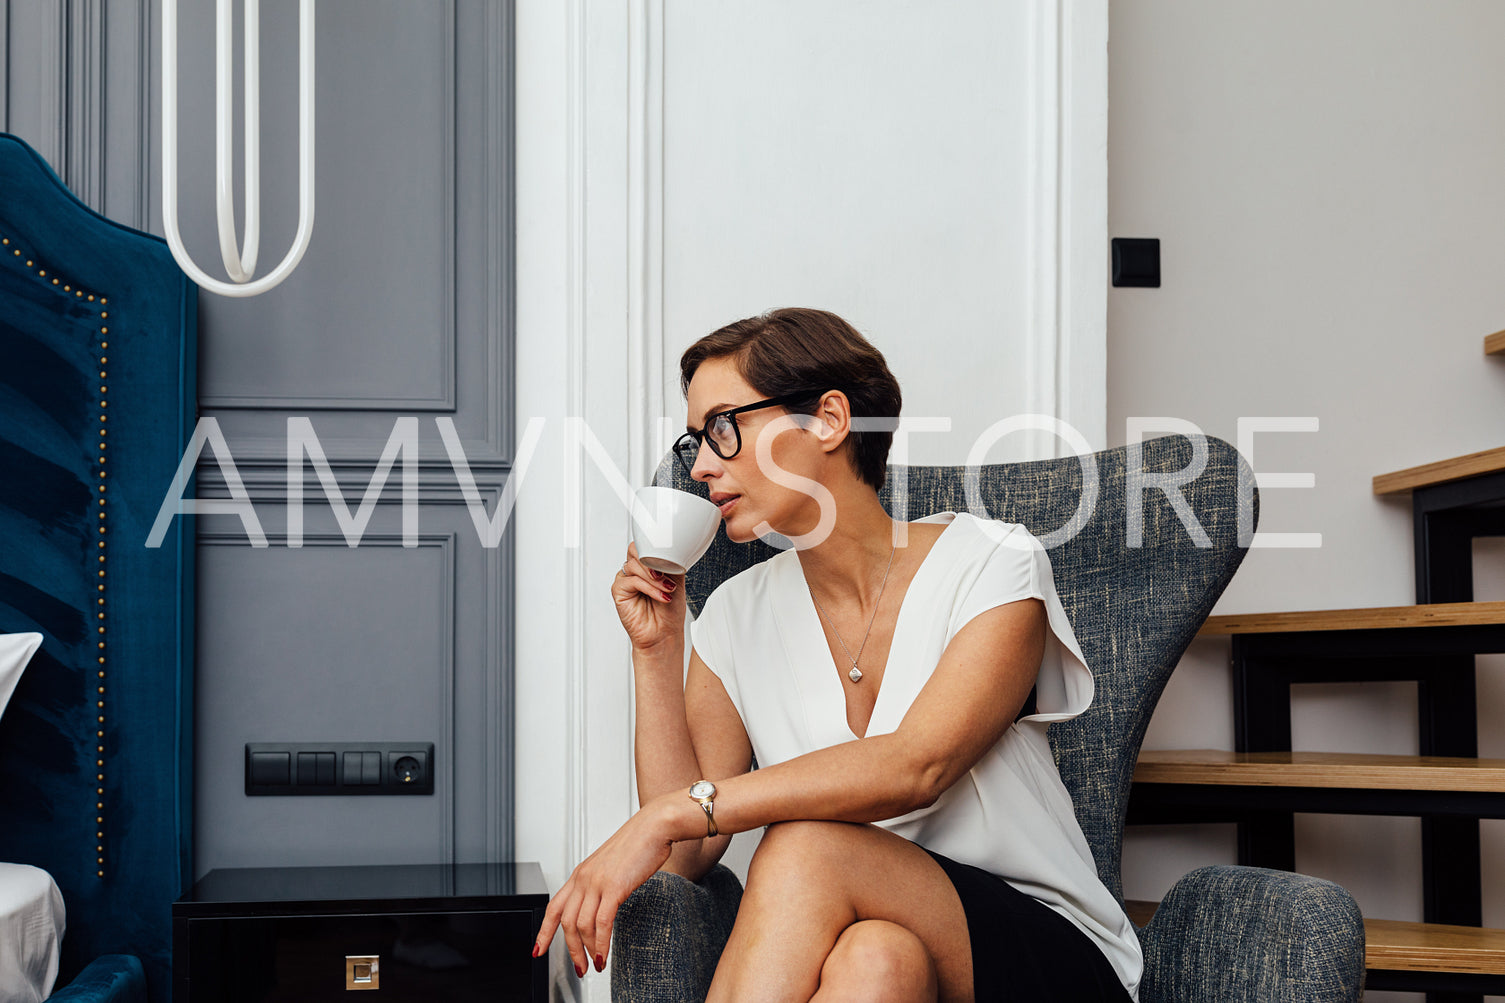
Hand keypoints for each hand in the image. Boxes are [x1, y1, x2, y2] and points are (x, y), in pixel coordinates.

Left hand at [532, 799, 676, 975]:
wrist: (654, 826)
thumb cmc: (638, 844)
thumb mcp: (611, 866)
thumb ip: (601, 885)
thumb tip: (601, 907)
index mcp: (581, 873)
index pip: (553, 907)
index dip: (544, 932)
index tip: (538, 949)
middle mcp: (584, 878)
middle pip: (565, 922)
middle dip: (571, 950)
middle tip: (579, 968)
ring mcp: (597, 882)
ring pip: (581, 926)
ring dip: (588, 951)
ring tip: (597, 963)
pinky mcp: (614, 887)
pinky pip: (602, 923)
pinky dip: (601, 943)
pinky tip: (605, 954)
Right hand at [612, 542, 685, 651]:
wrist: (665, 634)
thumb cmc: (670, 611)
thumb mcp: (676, 580)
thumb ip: (670, 562)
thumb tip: (670, 549)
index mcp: (647, 565)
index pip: (644, 544)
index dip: (656, 548)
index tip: (672, 559)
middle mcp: (634, 571)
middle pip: (635, 550)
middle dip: (653, 560)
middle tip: (666, 575)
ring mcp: (625, 580)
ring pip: (634, 565)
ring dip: (654, 578)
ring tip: (667, 590)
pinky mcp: (618, 591)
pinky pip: (631, 580)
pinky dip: (648, 587)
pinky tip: (660, 596)